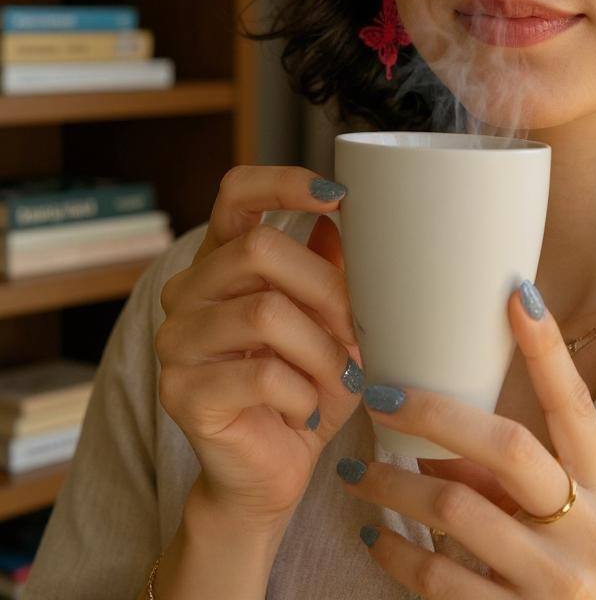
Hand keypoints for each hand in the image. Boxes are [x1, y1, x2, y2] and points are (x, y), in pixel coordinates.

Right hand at [155, 166, 366, 525]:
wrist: (272, 472)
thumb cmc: (308, 385)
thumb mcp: (333, 321)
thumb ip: (334, 269)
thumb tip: (348, 217)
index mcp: (223, 259)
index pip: (237, 192)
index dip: (284, 183)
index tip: (339, 197)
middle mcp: (188, 291)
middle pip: (260, 248)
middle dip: (327, 288)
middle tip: (360, 329)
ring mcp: (176, 340)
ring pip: (266, 313)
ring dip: (323, 349)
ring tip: (343, 378)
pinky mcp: (181, 392)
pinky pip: (264, 374)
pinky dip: (305, 393)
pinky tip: (309, 409)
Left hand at [335, 280, 595, 598]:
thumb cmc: (582, 574)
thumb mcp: (574, 521)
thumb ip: (514, 479)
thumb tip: (437, 432)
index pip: (574, 406)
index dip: (548, 350)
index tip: (516, 294)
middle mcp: (584, 529)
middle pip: (509, 447)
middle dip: (436, 414)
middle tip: (380, 396)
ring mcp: (550, 581)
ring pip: (455, 509)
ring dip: (392, 483)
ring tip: (355, 470)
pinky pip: (436, 577)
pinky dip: (394, 551)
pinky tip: (372, 535)